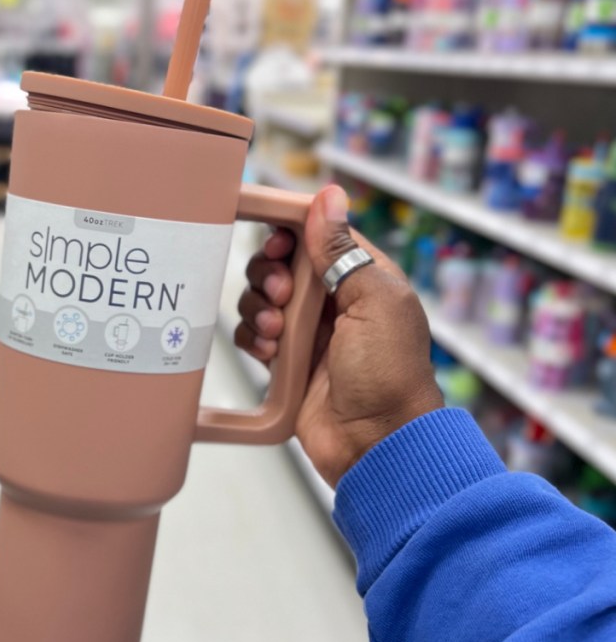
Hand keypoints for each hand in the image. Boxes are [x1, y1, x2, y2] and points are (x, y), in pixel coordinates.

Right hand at [235, 185, 442, 487]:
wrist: (375, 444)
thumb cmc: (388, 374)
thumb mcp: (373, 301)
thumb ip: (343, 250)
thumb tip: (329, 196)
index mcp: (362, 277)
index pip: (317, 234)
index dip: (291, 232)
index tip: (279, 244)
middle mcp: (333, 299)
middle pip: (280, 263)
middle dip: (270, 275)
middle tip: (283, 298)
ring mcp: (307, 331)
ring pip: (261, 297)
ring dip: (259, 309)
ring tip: (276, 332)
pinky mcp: (285, 361)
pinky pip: (253, 334)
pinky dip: (253, 338)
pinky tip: (269, 352)